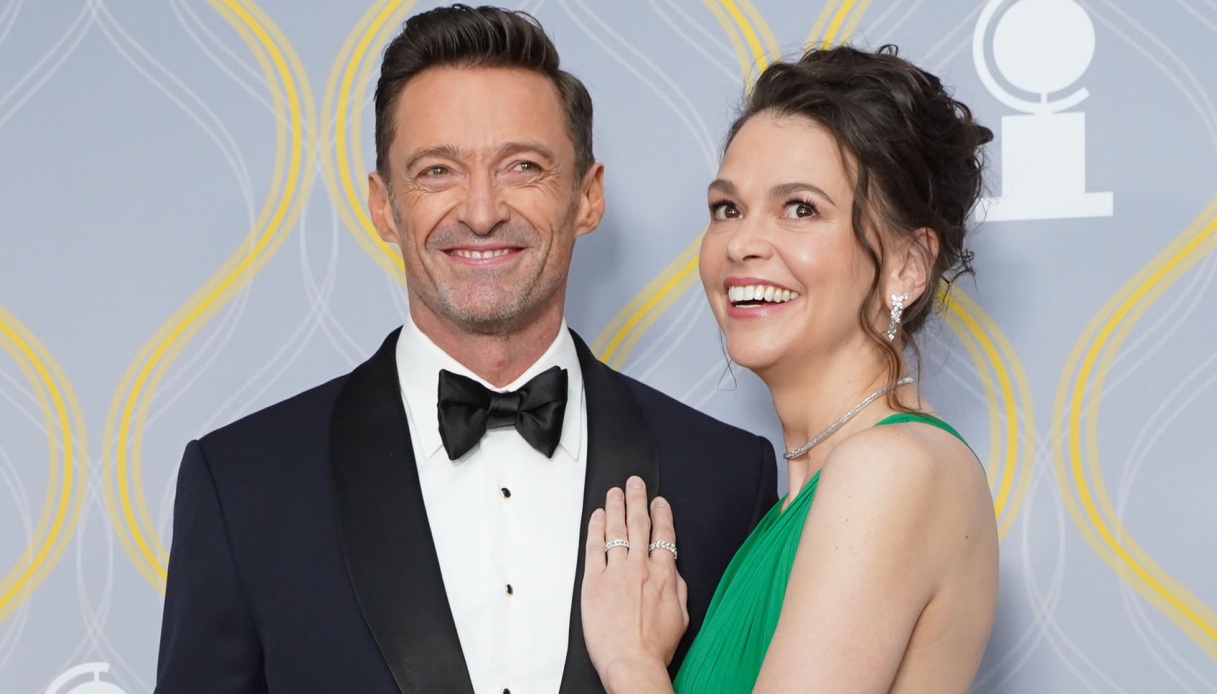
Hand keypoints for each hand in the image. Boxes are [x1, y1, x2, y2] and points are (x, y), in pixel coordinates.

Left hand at [582, 476, 687, 688]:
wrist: (632, 662)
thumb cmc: (654, 646)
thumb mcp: (682, 615)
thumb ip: (677, 587)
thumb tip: (672, 570)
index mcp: (664, 575)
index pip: (664, 534)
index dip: (661, 514)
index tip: (658, 502)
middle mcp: (640, 568)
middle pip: (639, 524)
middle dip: (637, 499)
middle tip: (635, 483)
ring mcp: (616, 572)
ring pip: (616, 530)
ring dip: (615, 507)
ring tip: (615, 492)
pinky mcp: (594, 581)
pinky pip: (594, 547)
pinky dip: (595, 529)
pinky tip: (596, 517)